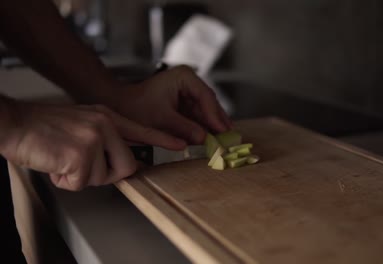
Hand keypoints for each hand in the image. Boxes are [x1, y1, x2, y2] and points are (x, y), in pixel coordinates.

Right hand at [0, 101, 184, 190]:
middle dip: (105, 174)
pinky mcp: (81, 153)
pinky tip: (56, 163)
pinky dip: (66, 180)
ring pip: (102, 177)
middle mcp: (105, 124)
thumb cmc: (44, 127)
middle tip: (81, 163)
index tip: (182, 144)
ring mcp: (94, 137)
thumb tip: (120, 160)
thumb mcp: (82, 122)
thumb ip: (105, 137)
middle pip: (126, 167)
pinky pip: (81, 183)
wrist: (16, 123)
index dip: (163, 139)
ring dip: (80, 176)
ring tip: (63, 158)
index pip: (142, 129)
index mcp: (107, 116)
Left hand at [108, 65, 231, 144]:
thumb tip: (204, 138)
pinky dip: (204, 128)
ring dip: (213, 126)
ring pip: (206, 111)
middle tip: (230, 137)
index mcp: (184, 77)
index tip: (222, 130)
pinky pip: (199, 117)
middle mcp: (189, 82)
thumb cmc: (136, 107)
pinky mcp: (185, 104)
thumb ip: (184, 128)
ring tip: (224, 140)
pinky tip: (212, 139)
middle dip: (217, 121)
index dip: (215, 115)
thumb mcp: (161, 119)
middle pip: (209, 103)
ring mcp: (188, 93)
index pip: (205, 96)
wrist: (120, 107)